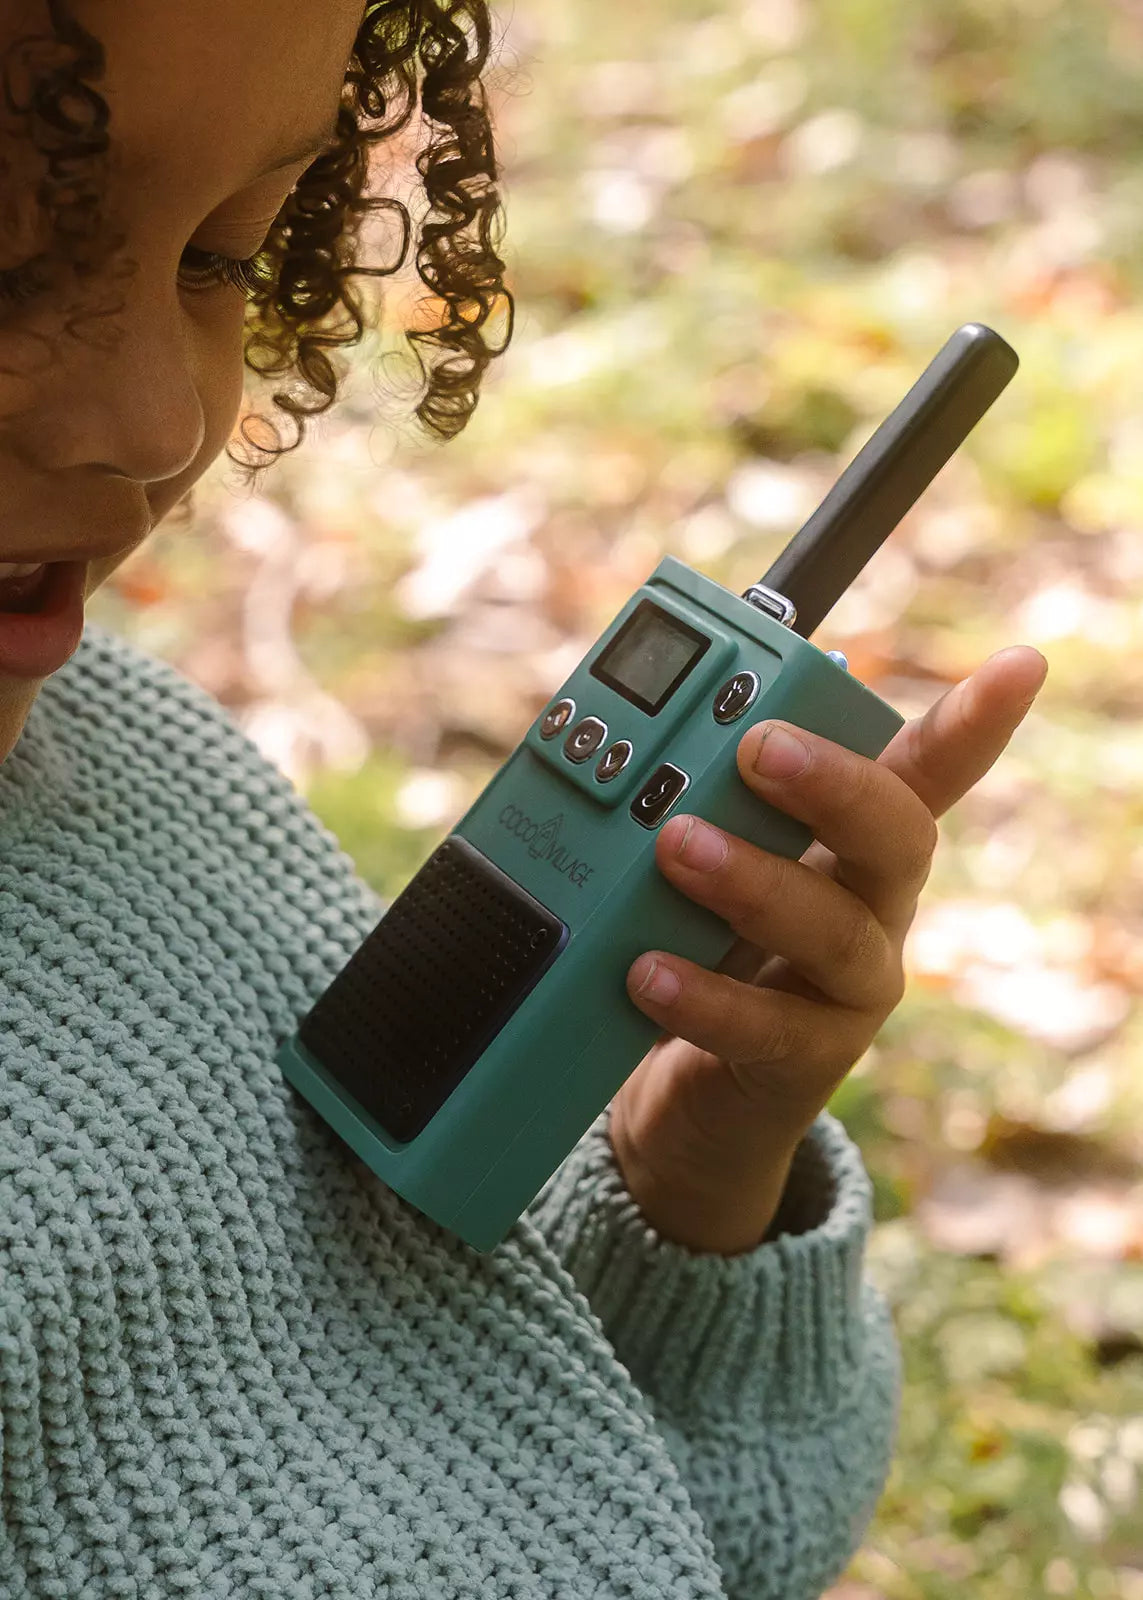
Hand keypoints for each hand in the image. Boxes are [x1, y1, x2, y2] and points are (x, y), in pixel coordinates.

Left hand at [609, 646, 1048, 1255]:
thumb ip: (679, 807)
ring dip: (754, 881)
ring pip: (834, 931)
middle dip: (833, 785)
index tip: (1017, 667)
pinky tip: (647, 972)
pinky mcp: (806, 1060)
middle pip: (893, 837)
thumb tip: (629, 739)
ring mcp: (849, 989)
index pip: (923, 772)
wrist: (686, 1095)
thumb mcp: (686, 866)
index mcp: (852, 844)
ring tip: (676, 847)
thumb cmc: (696, 948)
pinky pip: (768, 1028)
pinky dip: (704, 996)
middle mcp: (872, 908)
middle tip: (760, 746)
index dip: (973, 724)